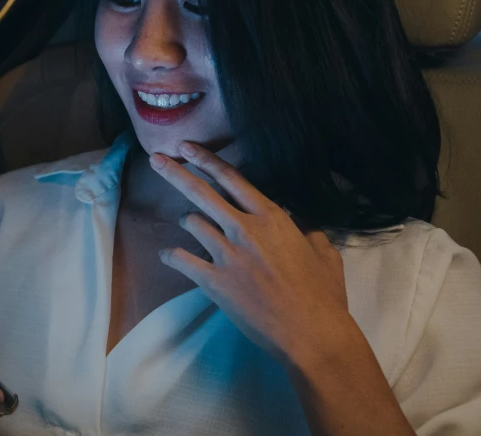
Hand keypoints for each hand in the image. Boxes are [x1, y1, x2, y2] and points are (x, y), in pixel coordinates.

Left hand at [147, 141, 364, 369]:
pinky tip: (168, 256)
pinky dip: (171, 256)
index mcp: (272, 218)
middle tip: (156, 159)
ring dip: (187, 223)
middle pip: (202, 192)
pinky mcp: (213, 280)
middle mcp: (245, 229)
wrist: (311, 333)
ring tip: (188, 227)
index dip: (206, 160)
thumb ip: (308, 234)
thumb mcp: (325, 254)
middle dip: (175, 173)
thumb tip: (301, 227)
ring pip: (191, 223)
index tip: (186, 148)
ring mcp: (226, 254)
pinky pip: (180, 259)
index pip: (232, 179)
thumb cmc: (323, 295)